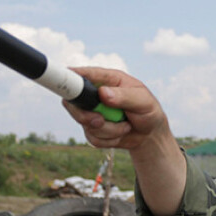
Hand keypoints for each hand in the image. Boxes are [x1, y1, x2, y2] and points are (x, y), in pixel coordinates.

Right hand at [64, 67, 185, 215]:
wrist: (150, 135)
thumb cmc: (149, 111)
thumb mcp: (144, 101)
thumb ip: (125, 96)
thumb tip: (103, 93)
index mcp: (108, 80)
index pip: (84, 75)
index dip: (70, 78)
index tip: (64, 84)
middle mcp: (96, 94)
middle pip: (73, 102)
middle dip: (85, 115)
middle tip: (100, 120)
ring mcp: (93, 112)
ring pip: (84, 123)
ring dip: (107, 130)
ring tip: (125, 126)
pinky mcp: (93, 129)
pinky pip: (92, 137)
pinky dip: (108, 140)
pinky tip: (120, 133)